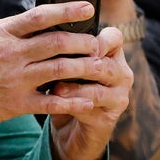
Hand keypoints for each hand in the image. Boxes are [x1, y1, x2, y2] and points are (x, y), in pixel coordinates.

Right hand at [0, 0, 109, 142]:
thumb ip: (8, 31)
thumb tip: (36, 22)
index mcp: (0, 34)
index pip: (40, 16)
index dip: (68, 10)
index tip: (88, 8)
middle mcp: (9, 54)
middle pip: (58, 42)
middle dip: (84, 42)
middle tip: (98, 44)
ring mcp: (13, 79)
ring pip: (61, 69)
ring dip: (85, 67)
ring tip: (99, 67)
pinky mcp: (14, 103)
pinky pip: (52, 102)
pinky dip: (74, 101)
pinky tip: (87, 100)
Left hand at [46, 25, 133, 159]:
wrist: (71, 131)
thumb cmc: (65, 91)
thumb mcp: (62, 68)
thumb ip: (60, 51)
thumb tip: (39, 29)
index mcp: (111, 56)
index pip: (114, 37)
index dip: (94, 35)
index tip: (68, 37)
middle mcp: (121, 73)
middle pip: (105, 60)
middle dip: (80, 60)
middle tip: (55, 60)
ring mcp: (118, 95)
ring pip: (100, 83)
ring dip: (75, 84)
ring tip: (54, 86)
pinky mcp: (109, 116)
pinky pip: (91, 106)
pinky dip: (72, 103)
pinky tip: (55, 101)